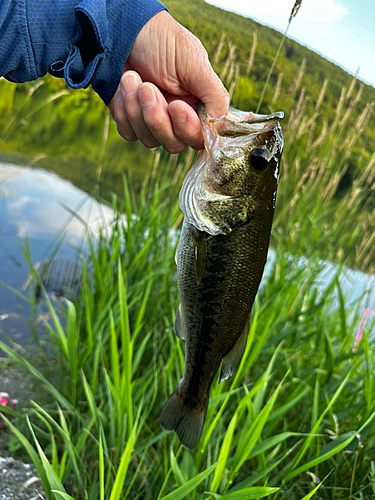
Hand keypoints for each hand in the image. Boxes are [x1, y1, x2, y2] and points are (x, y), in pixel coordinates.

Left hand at [108, 11, 228, 152]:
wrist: (122, 32)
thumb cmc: (163, 41)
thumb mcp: (195, 63)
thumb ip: (215, 96)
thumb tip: (222, 124)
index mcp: (197, 106)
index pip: (199, 137)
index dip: (186, 128)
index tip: (175, 106)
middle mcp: (177, 119)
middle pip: (173, 144)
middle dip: (157, 118)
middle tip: (147, 87)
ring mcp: (153, 122)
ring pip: (149, 141)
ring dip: (137, 110)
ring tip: (132, 78)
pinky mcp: (131, 121)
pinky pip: (129, 133)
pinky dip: (123, 110)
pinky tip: (123, 87)